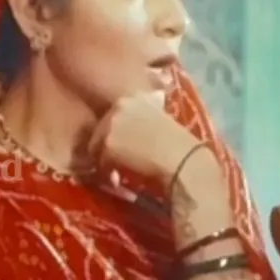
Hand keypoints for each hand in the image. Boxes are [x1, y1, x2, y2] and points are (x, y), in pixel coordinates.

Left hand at [85, 91, 203, 185]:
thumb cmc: (179, 145)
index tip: (123, 147)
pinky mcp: (107, 143)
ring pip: (97, 146)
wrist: (181, 160)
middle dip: (108, 147)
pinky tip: (118, 180)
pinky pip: (99, 162)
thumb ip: (142, 122)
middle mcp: (120, 106)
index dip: (117, 133)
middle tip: (117, 163)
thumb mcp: (161, 123)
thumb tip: (130, 136)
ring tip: (117, 174)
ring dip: (105, 161)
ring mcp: (111, 124)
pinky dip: (106, 173)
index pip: (114, 115)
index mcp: (135, 98)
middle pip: (102, 129)